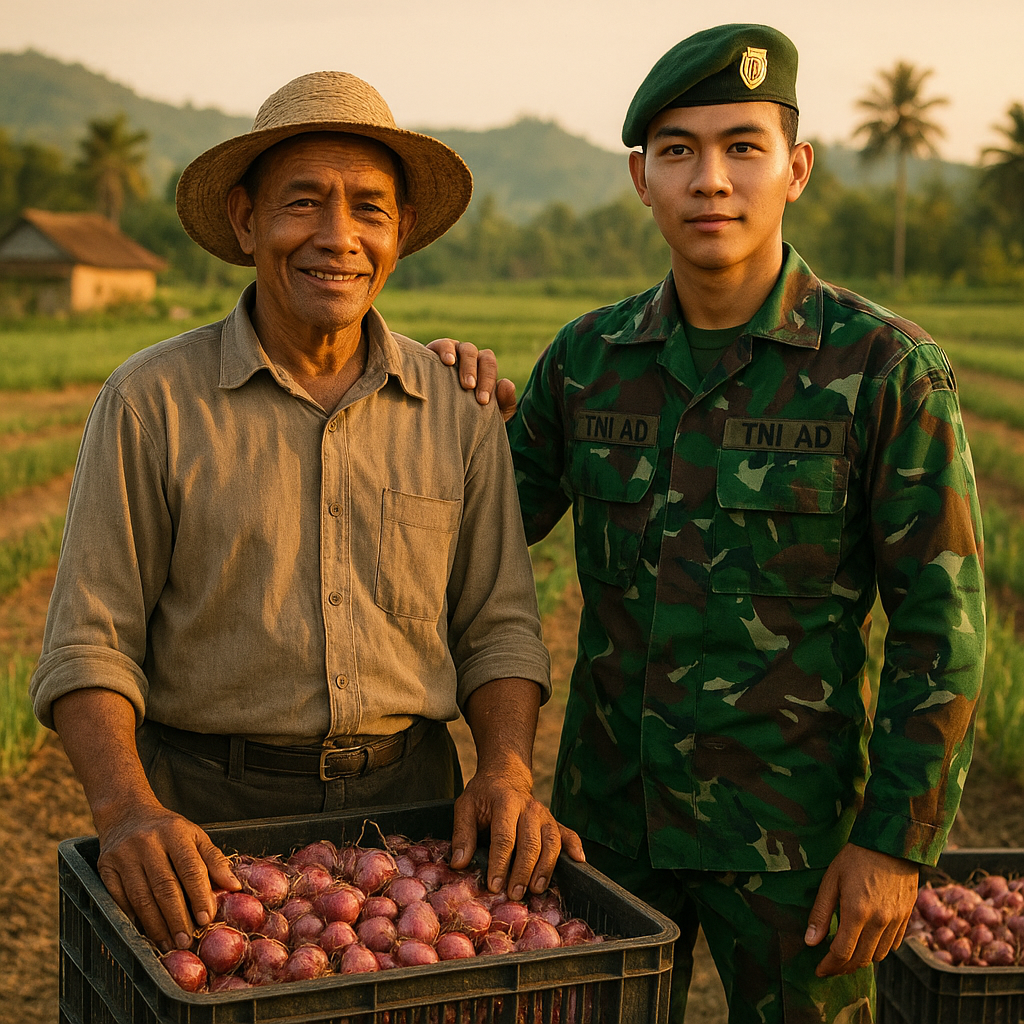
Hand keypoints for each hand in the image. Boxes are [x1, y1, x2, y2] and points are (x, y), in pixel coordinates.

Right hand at [95, 800, 239, 952]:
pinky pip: (119, 899)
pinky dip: (132, 918)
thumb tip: (234, 886)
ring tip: (168, 943)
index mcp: (175, 832)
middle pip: (165, 886)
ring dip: (155, 925)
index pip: (190, 868)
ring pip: (141, 897)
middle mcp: (148, 843)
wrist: (127, 814)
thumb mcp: (195, 836)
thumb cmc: (168, 830)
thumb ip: (214, 860)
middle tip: (186, 940)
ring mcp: (124, 856)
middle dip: (177, 917)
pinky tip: (144, 932)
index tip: (206, 919)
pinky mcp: (105, 868)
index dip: (199, 895)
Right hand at [425, 338, 516, 421]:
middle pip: (477, 355)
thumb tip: (506, 383)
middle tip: (469, 388)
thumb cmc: (468, 417)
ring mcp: (452, 353)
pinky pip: (441, 345)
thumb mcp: (489, 416)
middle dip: (474, 372)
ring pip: (463, 349)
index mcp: (483, 368)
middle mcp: (469, 358)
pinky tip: (447, 361)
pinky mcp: (433, 354)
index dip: (488, 381)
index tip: (482, 401)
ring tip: (462, 380)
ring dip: (464, 364)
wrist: (441, 423)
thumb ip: (504, 402)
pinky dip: (445, 350)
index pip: (489, 365)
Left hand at [450, 768, 584, 900]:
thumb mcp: (465, 807)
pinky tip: (579, 861)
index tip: (494, 885)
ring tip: (535, 890)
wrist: (506, 776)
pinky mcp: (554, 821)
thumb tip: (459, 863)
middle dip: (523, 871)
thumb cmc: (483, 795)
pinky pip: (568, 834)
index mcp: (506, 802)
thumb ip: (462, 834)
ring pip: (551, 842)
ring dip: (545, 868)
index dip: (500, 863)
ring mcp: (545, 815)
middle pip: (530, 843)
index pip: (504, 836)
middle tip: (514, 895)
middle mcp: (530, 808)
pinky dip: (575, 846)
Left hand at [805, 842, 918, 976]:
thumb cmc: (855, 858)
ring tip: (846, 956)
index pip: (842, 952)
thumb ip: (821, 913)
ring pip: (878, 956)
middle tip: (830, 967)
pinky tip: (866, 943)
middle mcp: (879, 921)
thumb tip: (810, 941)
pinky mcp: (906, 917)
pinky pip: (893, 945)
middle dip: (843, 967)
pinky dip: (878, 950)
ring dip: (861, 960)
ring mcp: (896, 921)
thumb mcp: (831, 880)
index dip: (829, 965)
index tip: (819, 970)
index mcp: (857, 912)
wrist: (890, 843)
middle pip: (861, 959)